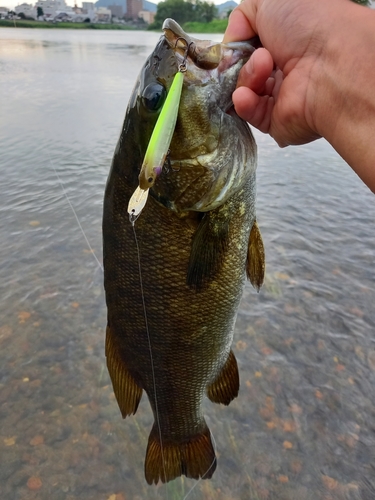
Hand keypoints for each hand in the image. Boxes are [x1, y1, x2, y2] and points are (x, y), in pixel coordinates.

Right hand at [224, 0, 327, 146]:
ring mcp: (281, 96)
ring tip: (265, 65)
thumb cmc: (309, 25)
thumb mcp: (268, 0)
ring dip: (247, 76)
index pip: (250, 47)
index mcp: (287, 40)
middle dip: (241, 61)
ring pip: (244, 90)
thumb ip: (242, 16)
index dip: (238, 46)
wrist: (330, 65)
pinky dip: (243, 102)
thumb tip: (232, 43)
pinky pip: (249, 113)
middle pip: (244, 70)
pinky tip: (247, 94)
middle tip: (257, 53)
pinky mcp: (276, 121)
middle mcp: (285, 68)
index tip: (235, 44)